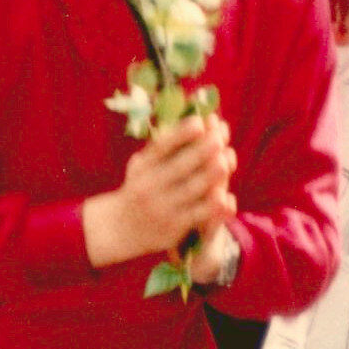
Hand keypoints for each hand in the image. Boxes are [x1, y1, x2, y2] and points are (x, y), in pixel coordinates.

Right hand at [86, 117, 237, 268]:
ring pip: (191, 189)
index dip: (181, 134)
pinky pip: (197, 214)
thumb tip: (197, 121)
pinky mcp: (174, 226)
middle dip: (200, 151)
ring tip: (226, 161)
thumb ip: (164, 148)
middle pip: (179, 166)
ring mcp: (162, 206)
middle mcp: (149, 185)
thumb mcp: (143, 166)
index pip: (161, 147)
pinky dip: (212, 206)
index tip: (198, 122)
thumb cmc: (141, 188)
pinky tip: (226, 196)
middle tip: (219, 139)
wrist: (121, 228)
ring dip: (210, 175)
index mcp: (143, 166)